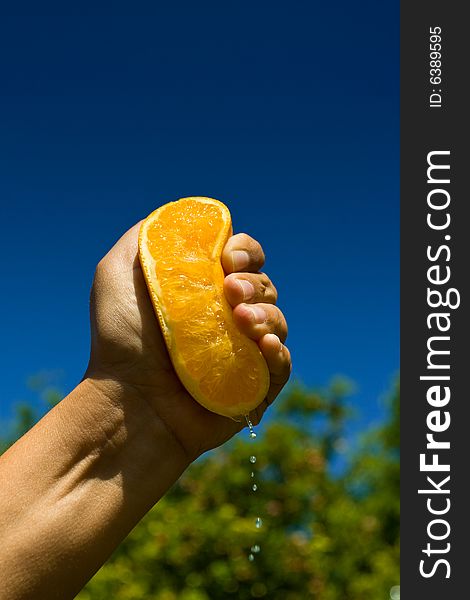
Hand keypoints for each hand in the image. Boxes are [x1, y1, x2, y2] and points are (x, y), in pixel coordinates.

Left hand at [86, 223, 290, 459]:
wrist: (127, 396)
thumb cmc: (120, 337)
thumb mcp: (118, 271)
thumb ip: (149, 238)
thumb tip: (186, 217)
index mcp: (206, 290)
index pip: (245, 259)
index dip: (246, 251)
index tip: (227, 258)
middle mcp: (228, 317)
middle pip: (265, 286)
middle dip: (253, 282)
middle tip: (229, 291)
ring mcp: (243, 352)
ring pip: (278, 321)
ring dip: (267, 314)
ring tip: (241, 320)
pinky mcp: (254, 386)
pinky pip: (282, 366)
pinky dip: (279, 354)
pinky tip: (264, 346)